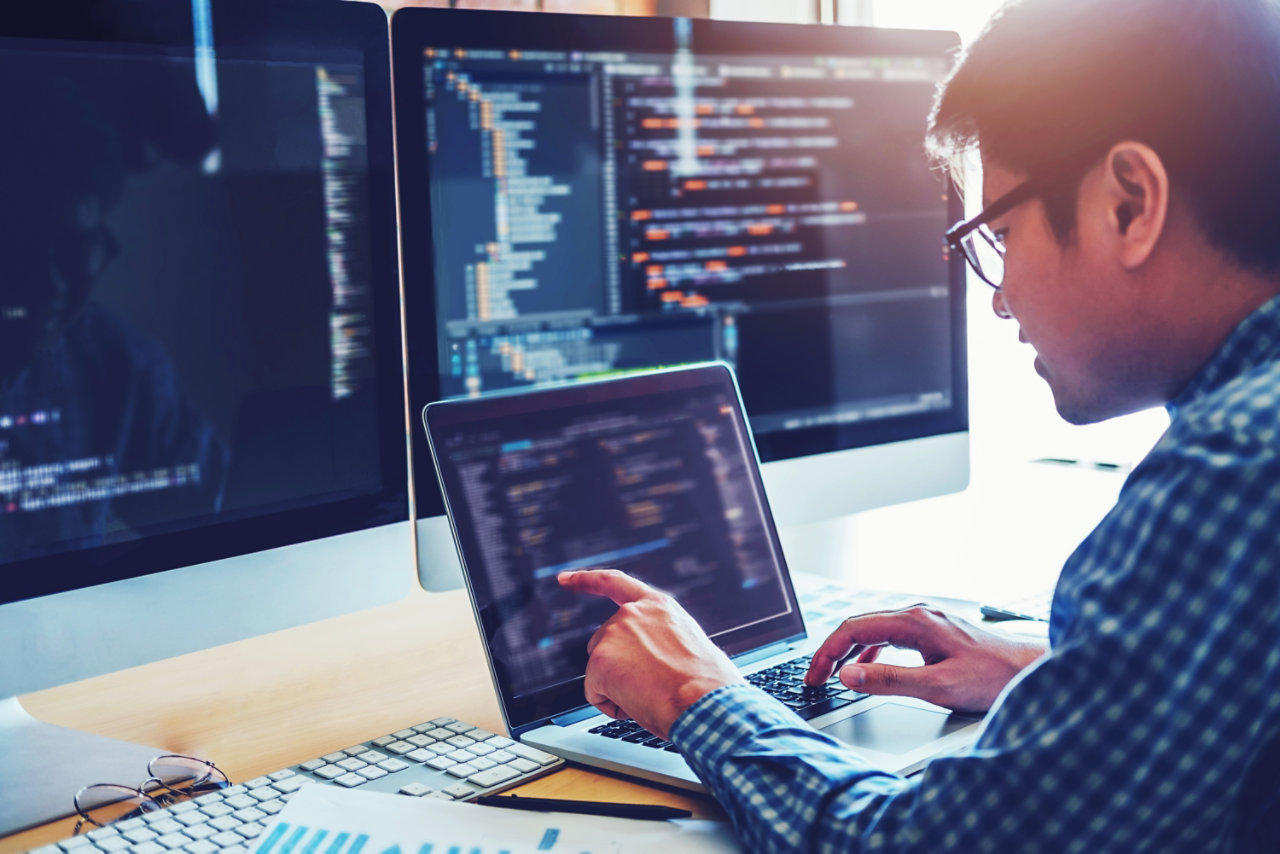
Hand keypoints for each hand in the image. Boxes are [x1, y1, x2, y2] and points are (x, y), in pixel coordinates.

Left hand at [558, 569, 743, 739]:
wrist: (704, 701)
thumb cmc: (706, 685)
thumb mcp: (689, 645)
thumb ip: (662, 640)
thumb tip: (651, 661)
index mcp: (658, 606)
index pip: (614, 583)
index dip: (586, 581)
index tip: (564, 579)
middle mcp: (632, 614)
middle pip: (603, 643)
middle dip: (617, 667)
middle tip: (652, 686)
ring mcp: (613, 635)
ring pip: (600, 671)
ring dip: (618, 687)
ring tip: (652, 695)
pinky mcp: (599, 662)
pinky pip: (595, 693)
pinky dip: (611, 705)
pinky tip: (637, 704)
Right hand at [804, 605, 1046, 713]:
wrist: (1029, 672)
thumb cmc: (992, 678)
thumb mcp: (937, 686)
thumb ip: (889, 681)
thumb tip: (848, 676)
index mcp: (913, 622)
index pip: (853, 629)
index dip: (827, 653)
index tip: (815, 675)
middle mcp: (917, 615)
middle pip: (859, 627)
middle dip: (832, 652)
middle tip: (816, 679)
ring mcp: (925, 621)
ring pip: (873, 631)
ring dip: (850, 653)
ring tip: (835, 676)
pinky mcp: (933, 632)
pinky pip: (890, 637)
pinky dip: (870, 653)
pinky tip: (868, 671)